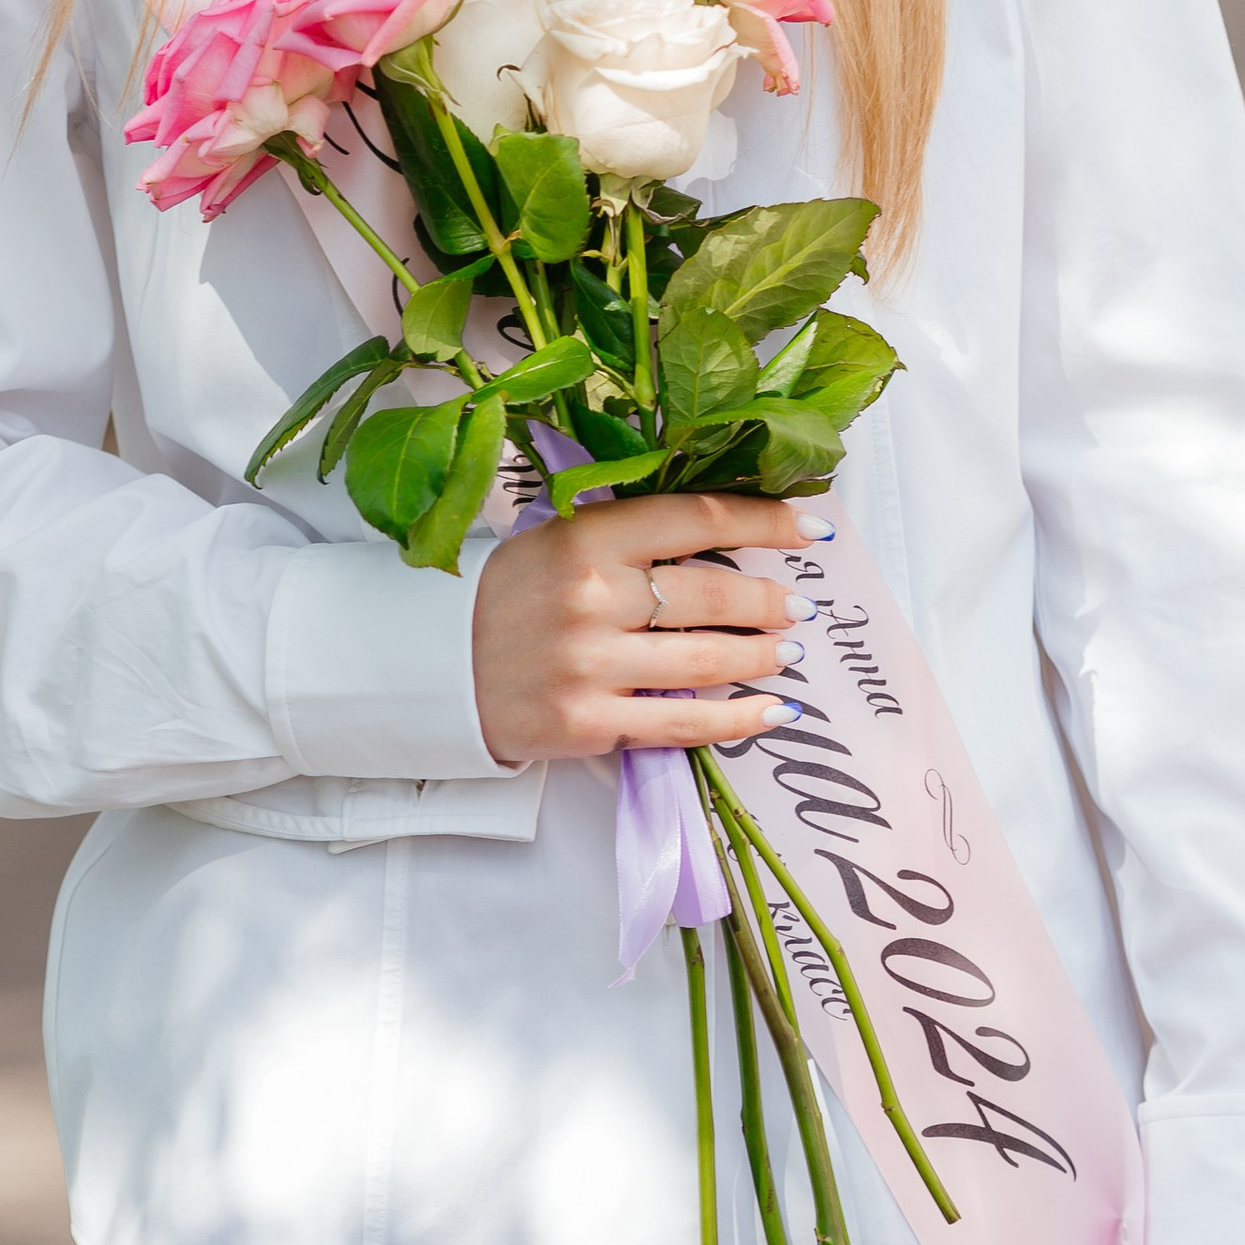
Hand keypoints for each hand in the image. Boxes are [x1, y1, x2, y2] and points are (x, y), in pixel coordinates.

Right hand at [472, 493, 805, 765]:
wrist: (433, 667)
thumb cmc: (507, 595)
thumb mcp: (558, 539)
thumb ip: (631, 535)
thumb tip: (726, 536)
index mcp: (585, 537)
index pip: (695, 520)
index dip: (764, 523)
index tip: (811, 530)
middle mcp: (591, 598)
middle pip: (712, 596)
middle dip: (769, 603)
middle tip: (798, 607)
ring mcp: (590, 666)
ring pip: (707, 662)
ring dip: (762, 658)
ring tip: (788, 652)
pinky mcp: (587, 724)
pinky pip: (683, 724)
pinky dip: (740, 719)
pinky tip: (775, 711)